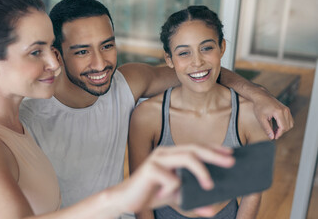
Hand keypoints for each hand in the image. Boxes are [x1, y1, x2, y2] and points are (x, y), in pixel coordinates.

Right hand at [114, 144, 235, 216]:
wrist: (125, 199)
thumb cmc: (151, 194)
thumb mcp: (176, 198)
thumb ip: (193, 201)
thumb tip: (212, 210)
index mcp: (172, 154)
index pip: (196, 147)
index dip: (213, 148)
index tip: (231, 153)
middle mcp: (165, 152)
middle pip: (194, 148)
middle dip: (214, 154)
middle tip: (231, 162)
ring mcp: (157, 159)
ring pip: (186, 157)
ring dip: (201, 171)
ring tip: (210, 185)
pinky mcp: (150, 169)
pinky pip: (171, 179)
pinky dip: (174, 188)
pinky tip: (164, 194)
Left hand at [252, 90, 293, 138]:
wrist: (261, 96)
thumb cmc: (259, 106)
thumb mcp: (261, 118)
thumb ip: (266, 128)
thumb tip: (272, 137)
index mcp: (279, 112)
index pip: (283, 127)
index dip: (279, 134)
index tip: (274, 137)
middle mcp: (285, 110)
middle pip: (288, 126)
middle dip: (281, 132)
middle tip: (273, 134)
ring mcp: (287, 109)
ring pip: (290, 124)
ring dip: (284, 129)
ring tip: (275, 131)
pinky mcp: (286, 109)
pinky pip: (290, 120)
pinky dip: (285, 124)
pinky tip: (278, 126)